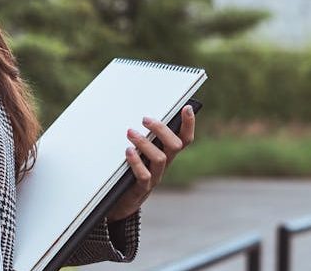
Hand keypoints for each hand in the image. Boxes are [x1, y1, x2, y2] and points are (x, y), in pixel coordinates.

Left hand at [106, 104, 195, 221]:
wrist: (121, 203)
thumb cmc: (129, 172)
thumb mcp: (138, 153)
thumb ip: (141, 137)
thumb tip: (138, 115)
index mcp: (166, 154)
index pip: (184, 138)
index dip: (188, 124)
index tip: (186, 107)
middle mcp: (164, 165)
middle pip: (175, 146)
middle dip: (162, 129)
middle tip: (145, 119)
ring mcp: (155, 177)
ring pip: (160, 159)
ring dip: (145, 143)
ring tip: (130, 133)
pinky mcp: (142, 188)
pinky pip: (144, 176)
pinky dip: (136, 162)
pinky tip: (128, 152)